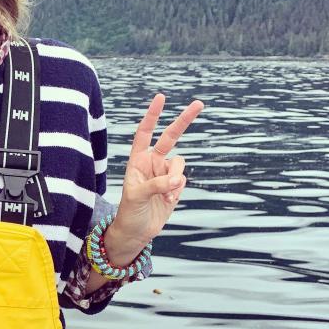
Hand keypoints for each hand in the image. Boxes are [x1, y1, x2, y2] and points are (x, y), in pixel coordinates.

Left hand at [106, 94, 203, 262]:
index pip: (145, 132)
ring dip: (176, 179)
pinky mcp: (175, 185)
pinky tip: (168, 201)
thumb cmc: (130, 212)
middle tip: (199, 103)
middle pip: (170, 137)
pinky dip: (178, 190)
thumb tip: (177, 180)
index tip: (161, 98)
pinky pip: (182, 180)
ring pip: (180, 165)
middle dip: (184, 120)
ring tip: (166, 195)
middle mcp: (152, 162)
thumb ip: (156, 185)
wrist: (137, 231)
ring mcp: (165, 173)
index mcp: (137, 159)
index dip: (152, 115)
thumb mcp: (137, 197)